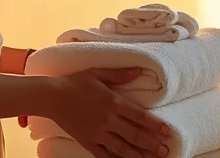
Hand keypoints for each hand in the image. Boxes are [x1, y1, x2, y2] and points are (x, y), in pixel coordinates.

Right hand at [49, 68, 172, 157]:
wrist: (52, 96)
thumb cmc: (75, 82)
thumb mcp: (98, 73)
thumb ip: (120, 74)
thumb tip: (139, 70)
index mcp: (113, 102)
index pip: (140, 116)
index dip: (155, 125)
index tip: (168, 131)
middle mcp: (108, 120)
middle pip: (134, 135)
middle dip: (151, 144)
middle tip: (165, 150)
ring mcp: (98, 133)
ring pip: (122, 148)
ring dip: (138, 155)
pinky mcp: (88, 141)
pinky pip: (104, 155)